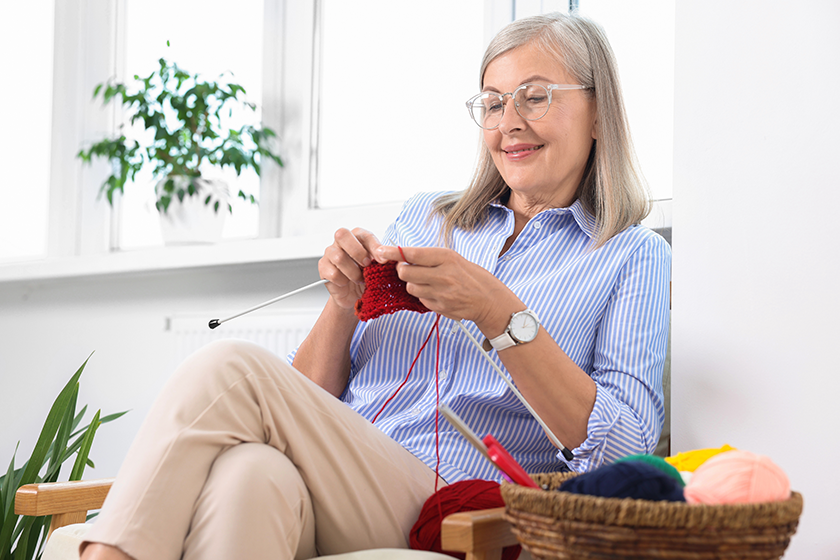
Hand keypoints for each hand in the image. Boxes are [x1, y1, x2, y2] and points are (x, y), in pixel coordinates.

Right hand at [319, 228, 384, 309]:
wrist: (354, 294)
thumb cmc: (366, 275)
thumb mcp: (377, 266)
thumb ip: (381, 259)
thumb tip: (386, 257)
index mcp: (356, 237)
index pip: (363, 234)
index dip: (374, 246)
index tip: (383, 260)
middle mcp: (341, 242)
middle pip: (342, 235)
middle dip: (357, 251)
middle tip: (366, 265)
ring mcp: (330, 253)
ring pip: (338, 257)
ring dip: (353, 272)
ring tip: (359, 279)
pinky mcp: (323, 267)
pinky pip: (333, 273)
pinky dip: (343, 281)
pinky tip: (346, 283)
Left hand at [375, 245, 515, 328]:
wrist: (488, 299)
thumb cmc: (469, 275)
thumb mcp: (453, 259)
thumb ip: (429, 257)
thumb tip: (402, 256)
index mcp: (446, 257)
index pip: (412, 253)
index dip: (393, 252)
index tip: (380, 251)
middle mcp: (443, 274)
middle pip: (405, 273)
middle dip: (402, 270)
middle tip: (408, 269)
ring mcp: (441, 293)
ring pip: (410, 287)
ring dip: (413, 284)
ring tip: (427, 281)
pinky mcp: (440, 307)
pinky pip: (420, 300)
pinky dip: (423, 296)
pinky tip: (436, 293)